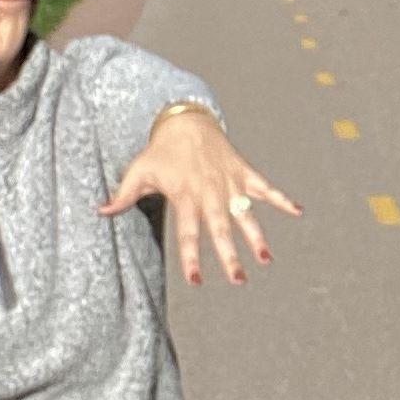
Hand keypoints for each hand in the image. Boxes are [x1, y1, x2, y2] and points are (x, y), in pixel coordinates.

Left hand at [102, 105, 300, 284]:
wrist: (186, 119)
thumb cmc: (160, 150)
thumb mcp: (138, 171)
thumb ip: (122, 195)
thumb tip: (100, 212)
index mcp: (186, 196)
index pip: (188, 233)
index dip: (191, 257)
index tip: (195, 280)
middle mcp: (210, 192)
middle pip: (221, 229)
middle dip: (230, 256)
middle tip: (238, 280)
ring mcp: (230, 182)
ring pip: (246, 214)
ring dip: (257, 236)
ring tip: (266, 259)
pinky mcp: (244, 171)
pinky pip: (266, 187)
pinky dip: (282, 199)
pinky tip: (300, 212)